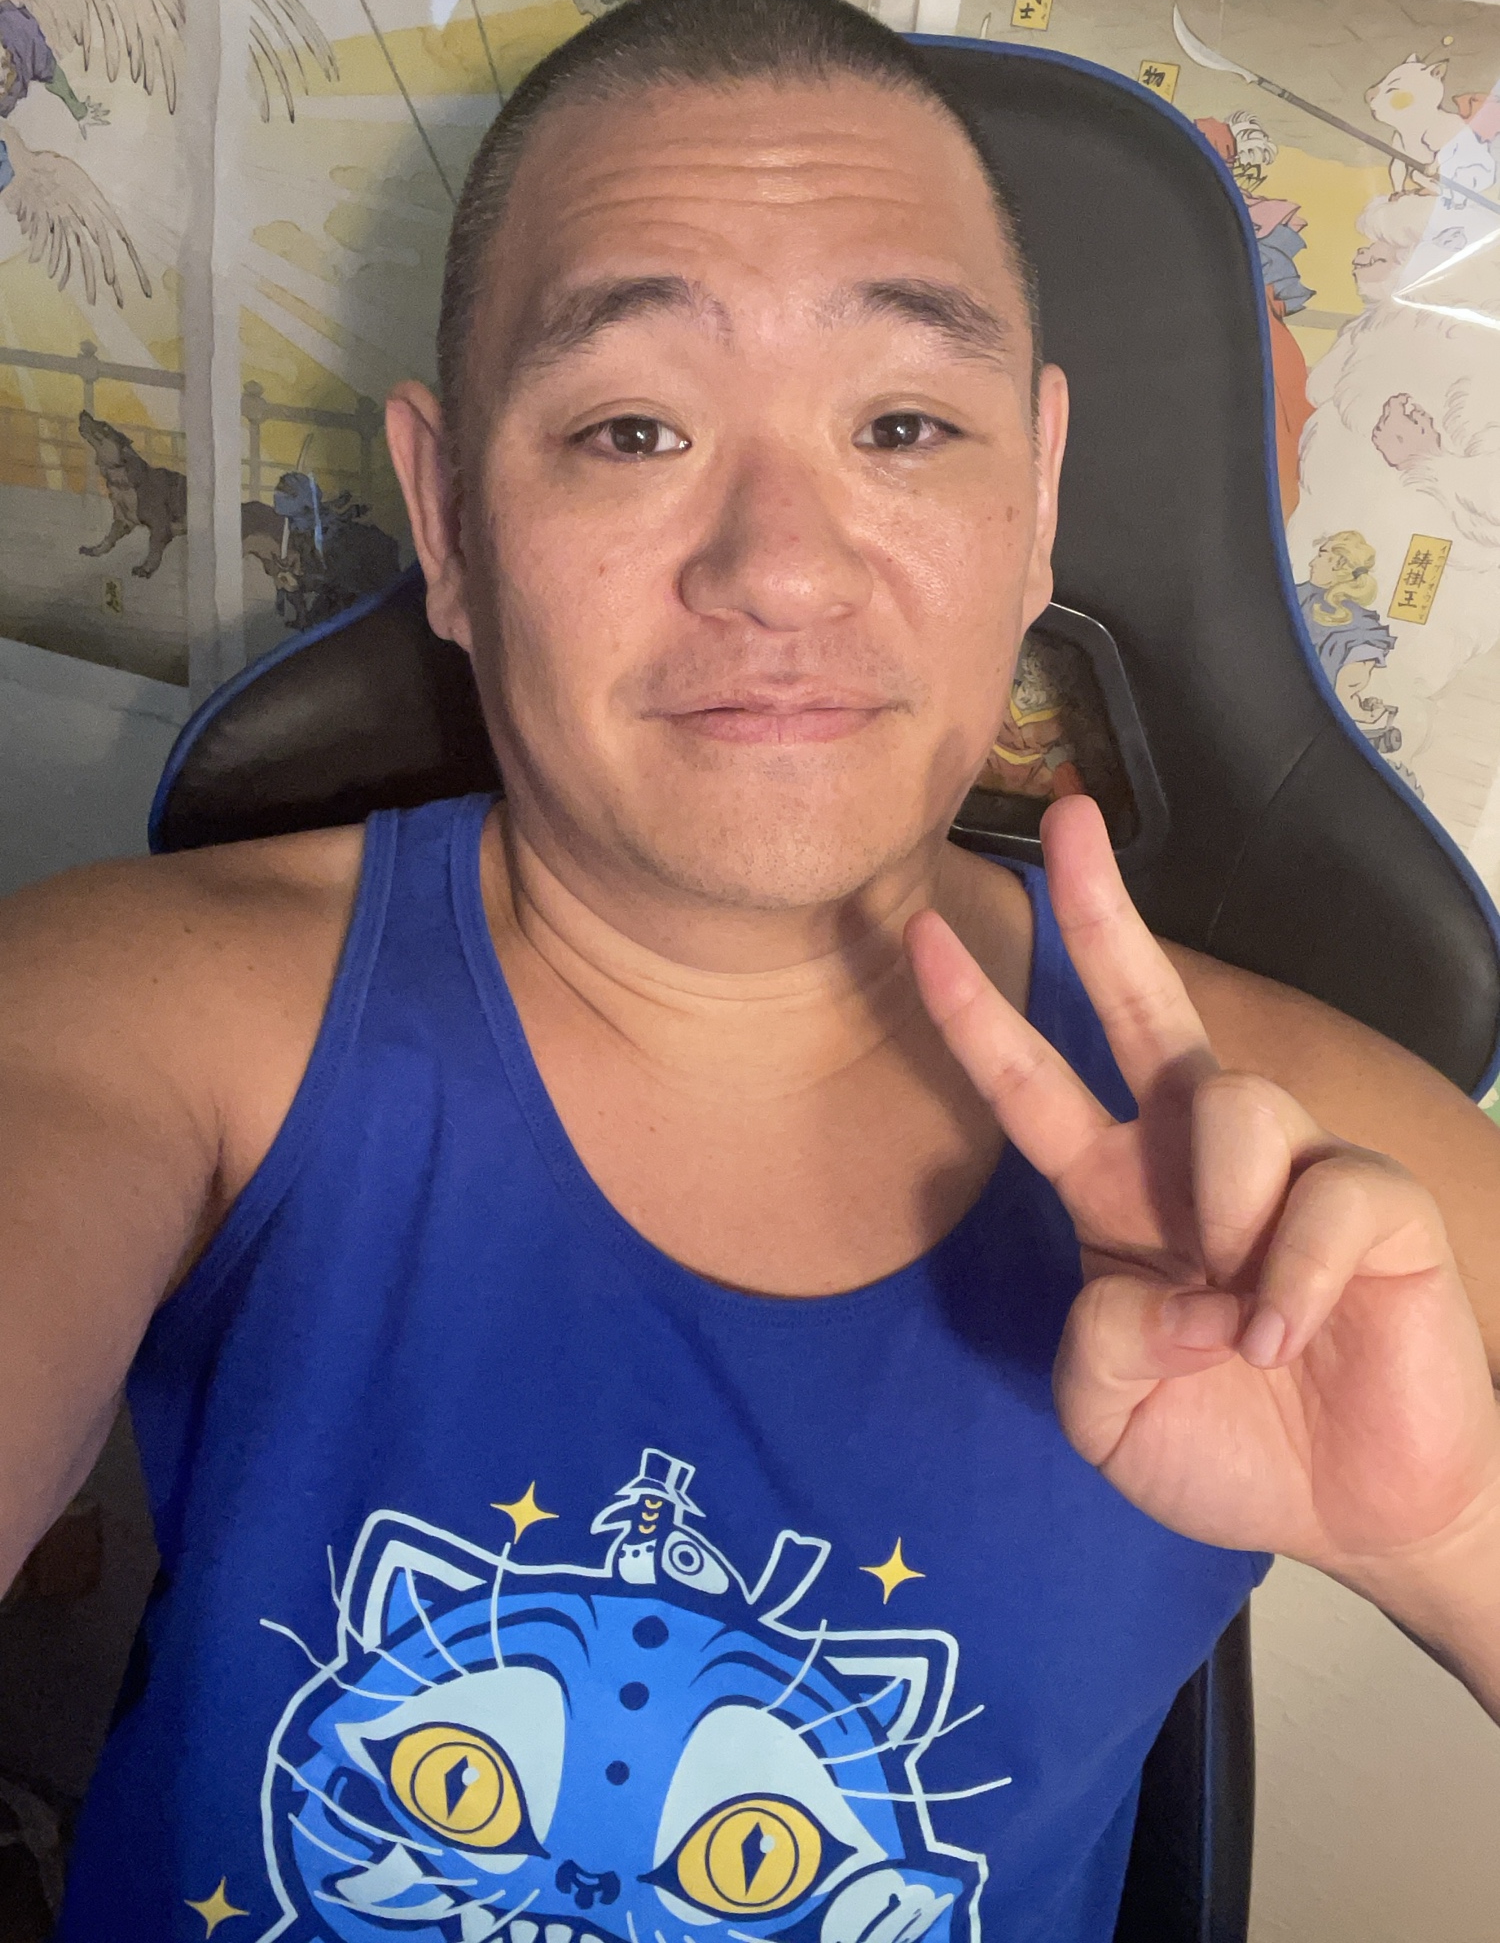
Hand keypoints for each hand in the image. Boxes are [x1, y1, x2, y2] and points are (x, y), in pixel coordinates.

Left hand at [907, 795, 1499, 1578]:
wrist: (1354, 1510)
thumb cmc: (1225, 1445)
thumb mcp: (1111, 1417)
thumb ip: (1094, 1350)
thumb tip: (1159, 1289)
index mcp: (1115, 1190)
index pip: (1033, 1085)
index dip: (975, 1015)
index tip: (921, 931)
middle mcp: (1194, 1158)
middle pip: (1144, 1001)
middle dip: (1103, 908)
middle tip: (1067, 819)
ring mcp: (1290, 1167)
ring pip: (1233, 1102)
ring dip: (1217, 1215)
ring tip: (1232, 1325)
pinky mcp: (1378, 1202)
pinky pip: (1325, 1196)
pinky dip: (1288, 1281)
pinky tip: (1279, 1341)